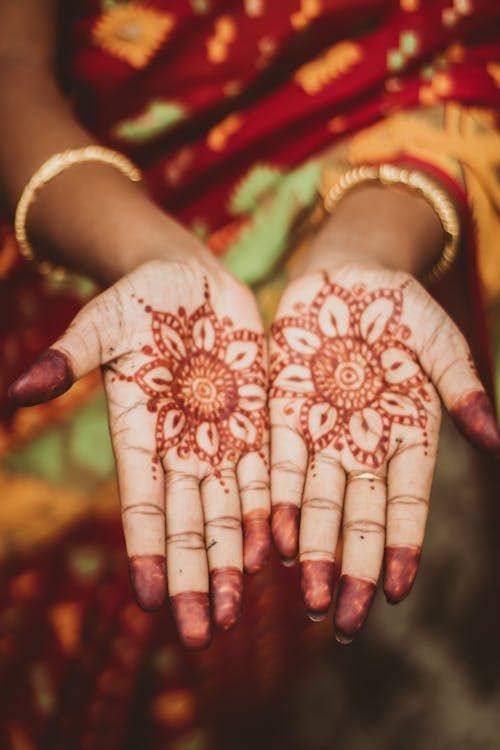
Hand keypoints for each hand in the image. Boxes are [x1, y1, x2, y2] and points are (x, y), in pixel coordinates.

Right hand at [9, 258, 270, 648]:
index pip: (141, 500)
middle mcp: (180, 446)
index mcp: (139, 430)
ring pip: (229, 510)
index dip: (145, 549)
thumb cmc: (138, 297)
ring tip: (238, 612)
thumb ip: (69, 357)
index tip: (148, 599)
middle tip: (204, 634)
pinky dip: (271, 512)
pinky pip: (265, 473)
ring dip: (234, 560)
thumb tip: (17, 389)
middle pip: (187, 522)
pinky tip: (278, 551)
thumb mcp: (101, 322)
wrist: (189, 281)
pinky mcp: (256, 421)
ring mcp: (220, 436)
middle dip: (194, 577)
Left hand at [269, 262, 499, 642]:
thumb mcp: (439, 342)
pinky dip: (276, 502)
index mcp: (407, 436)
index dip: (401, 547)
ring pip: (316, 503)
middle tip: (342, 622)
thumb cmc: (402, 310)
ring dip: (312, 551)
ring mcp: (321, 434)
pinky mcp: (283, 414)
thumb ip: (460, 388)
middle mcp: (363, 446)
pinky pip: (279, 465)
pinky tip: (272, 540)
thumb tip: (495, 441)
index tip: (395, 592)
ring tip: (307, 600)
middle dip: (352, 569)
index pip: (406, 504)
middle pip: (359, 518)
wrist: (347, 278)